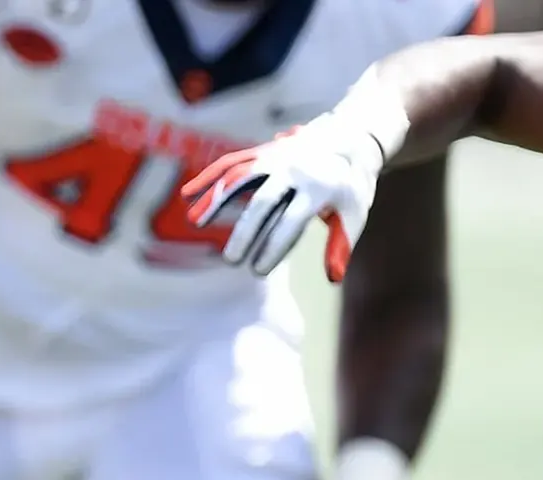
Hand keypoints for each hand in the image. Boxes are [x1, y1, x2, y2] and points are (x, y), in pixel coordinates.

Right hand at [180, 118, 385, 281]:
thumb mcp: (354, 214)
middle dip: (245, 232)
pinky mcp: (262, 152)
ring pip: (241, 178)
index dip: (274, 247)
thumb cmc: (351, 186)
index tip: (258, 270)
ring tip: (195, 223)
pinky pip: (232, 162)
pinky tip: (188, 195)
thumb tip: (333, 279)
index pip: (292, 221)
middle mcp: (295, 170)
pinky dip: (209, 177)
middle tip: (230, 260)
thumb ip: (340, 245)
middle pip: (264, 202)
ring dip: (216, 200)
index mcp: (320, 188)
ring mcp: (276, 157)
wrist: (351, 138)